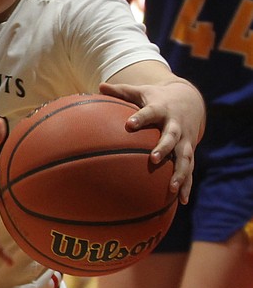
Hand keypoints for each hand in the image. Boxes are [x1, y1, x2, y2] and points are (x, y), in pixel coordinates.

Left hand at [99, 79, 203, 202]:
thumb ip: (120, 91)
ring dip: (180, 173)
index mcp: (161, 110)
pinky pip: (189, 170)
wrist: (189, 100)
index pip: (150, 112)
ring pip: (185, 158)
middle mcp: (176, 126)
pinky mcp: (189, 151)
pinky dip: (187, 185)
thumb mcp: (140, 91)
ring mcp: (185, 140)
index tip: (129, 124)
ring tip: (172, 188)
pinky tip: (181, 201)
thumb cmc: (156, 98)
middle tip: (154, 159)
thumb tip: (98, 86)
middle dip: (164, 148)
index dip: (141, 118)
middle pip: (171, 137)